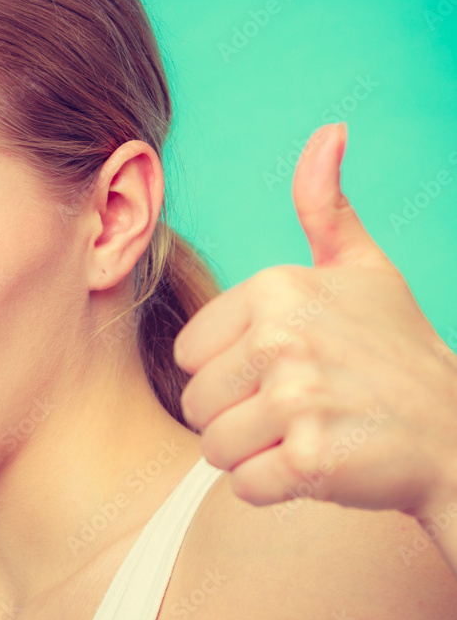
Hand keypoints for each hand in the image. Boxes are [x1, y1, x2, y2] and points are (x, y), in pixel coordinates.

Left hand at [173, 122, 456, 523]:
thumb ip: (327, 206)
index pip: (188, 353)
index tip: (279, 371)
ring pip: (213, 447)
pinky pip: (243, 486)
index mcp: (277, 288)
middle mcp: (283, 338)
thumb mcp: (366, 268)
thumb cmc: (397, 351)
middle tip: (294, 411)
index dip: (227, 371)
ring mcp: (298, 400)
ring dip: (251, 454)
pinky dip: (272, 488)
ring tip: (302, 436)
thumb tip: (329, 131)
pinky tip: (313, 467)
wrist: (455, 432)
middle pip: (195, 403)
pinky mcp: (310, 459)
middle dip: (235, 417)